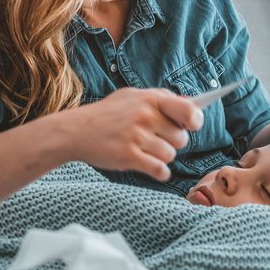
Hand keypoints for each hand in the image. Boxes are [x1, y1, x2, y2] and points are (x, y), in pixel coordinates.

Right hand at [64, 87, 202, 181]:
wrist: (75, 131)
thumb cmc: (107, 114)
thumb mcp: (132, 97)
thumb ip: (161, 99)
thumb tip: (193, 105)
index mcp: (149, 99)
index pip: (188, 110)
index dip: (195, 120)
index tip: (192, 125)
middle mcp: (145, 116)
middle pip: (181, 138)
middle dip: (172, 142)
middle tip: (156, 140)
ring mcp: (136, 137)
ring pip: (170, 155)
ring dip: (162, 157)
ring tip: (146, 151)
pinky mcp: (129, 156)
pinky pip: (160, 169)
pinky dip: (159, 172)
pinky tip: (151, 167)